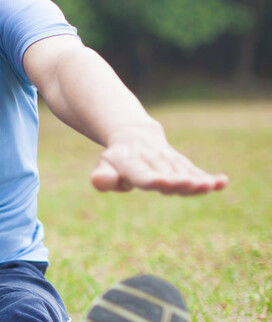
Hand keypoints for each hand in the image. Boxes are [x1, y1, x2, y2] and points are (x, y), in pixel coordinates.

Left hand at [90, 127, 227, 195]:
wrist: (135, 136)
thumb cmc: (117, 160)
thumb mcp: (104, 167)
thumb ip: (103, 177)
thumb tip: (99, 181)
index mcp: (132, 163)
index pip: (143, 174)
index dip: (152, 179)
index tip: (162, 182)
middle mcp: (153, 160)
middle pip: (168, 175)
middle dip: (178, 182)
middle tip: (190, 185)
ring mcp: (170, 161)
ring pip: (185, 173)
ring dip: (197, 181)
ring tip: (209, 186)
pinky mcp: (182, 164)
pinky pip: (196, 171)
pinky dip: (209, 178)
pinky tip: (223, 182)